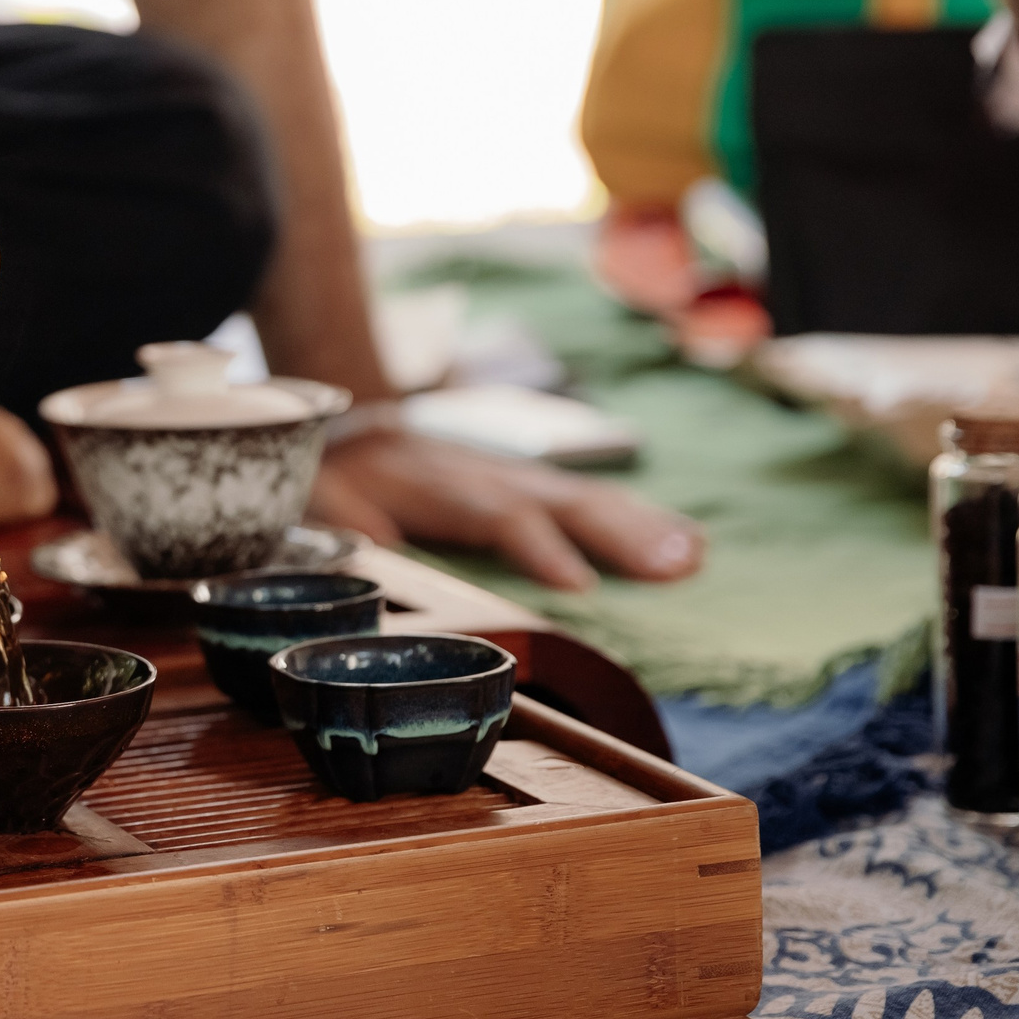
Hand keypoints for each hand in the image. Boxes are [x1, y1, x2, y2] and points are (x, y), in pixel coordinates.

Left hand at [313, 430, 703, 591]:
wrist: (350, 431)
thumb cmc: (338, 481)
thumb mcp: (325, 506)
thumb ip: (347, 533)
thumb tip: (370, 559)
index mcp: (438, 485)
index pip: (497, 513)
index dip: (539, 546)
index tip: (578, 586)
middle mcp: (490, 476)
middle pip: (562, 502)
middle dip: (620, 536)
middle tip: (675, 568)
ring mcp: (516, 477)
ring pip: (587, 497)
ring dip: (643, 528)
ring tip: (693, 557)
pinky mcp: (532, 485)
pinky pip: (592, 499)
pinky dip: (642, 519)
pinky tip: (687, 543)